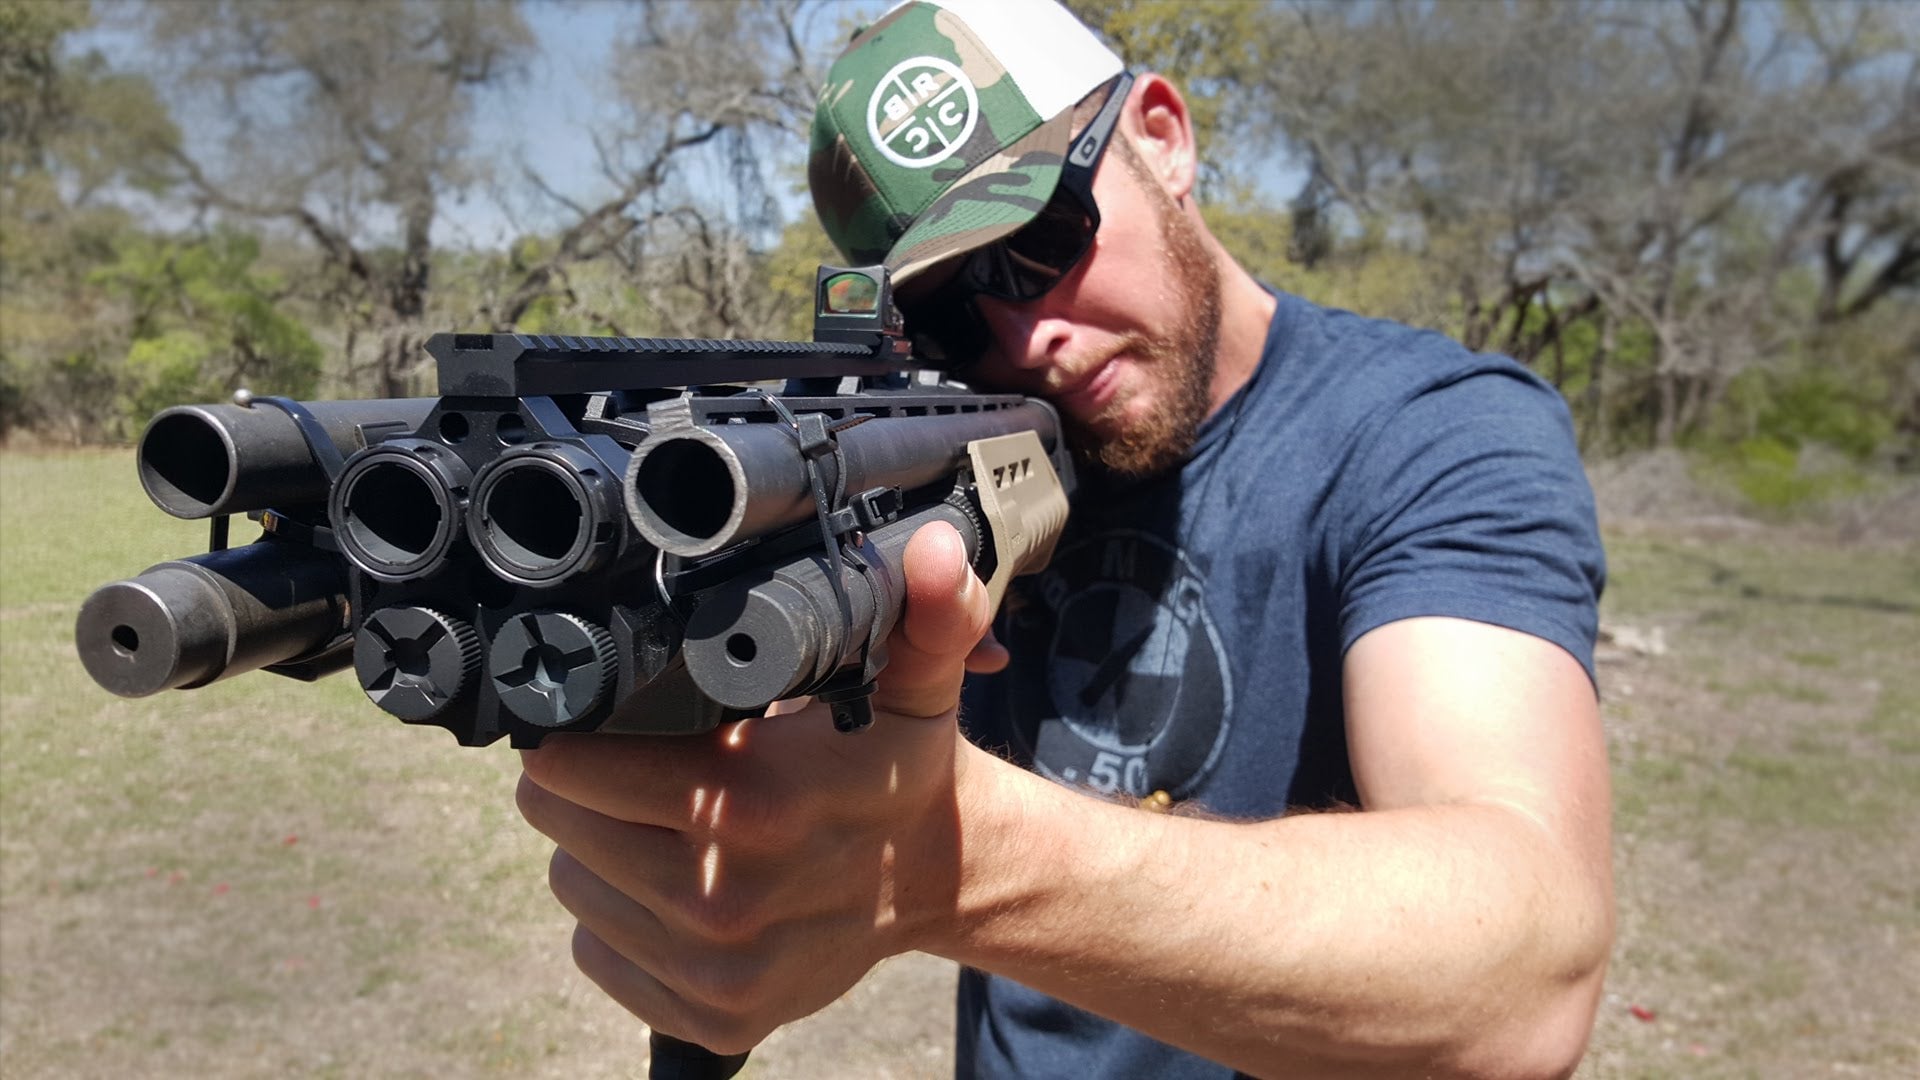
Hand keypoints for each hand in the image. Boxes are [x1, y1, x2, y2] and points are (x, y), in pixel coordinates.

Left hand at [515, 521, 994, 1052]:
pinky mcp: (712, 1017)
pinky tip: (679, 889)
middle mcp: (724, 897)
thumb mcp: (915, 682)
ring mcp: (716, 969)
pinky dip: (621, 923)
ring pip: (574, 892)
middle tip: (639, 766)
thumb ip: (922, 610)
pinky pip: (599, 957)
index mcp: (753, 803)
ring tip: (667, 826)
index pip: (575, 766)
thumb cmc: (899, 766)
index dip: (574, 735)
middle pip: (561, 826)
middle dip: (584, 789)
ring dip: (599, 855)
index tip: (603, 721)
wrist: (942, 879)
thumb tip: (937, 549)